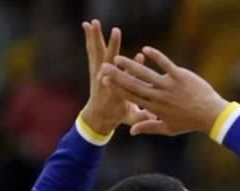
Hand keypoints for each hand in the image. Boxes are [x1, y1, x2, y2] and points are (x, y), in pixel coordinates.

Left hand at [79, 20, 153, 134]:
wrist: (97, 116)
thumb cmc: (118, 115)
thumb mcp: (131, 117)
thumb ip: (141, 117)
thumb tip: (151, 116)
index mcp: (117, 92)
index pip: (127, 76)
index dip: (134, 66)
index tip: (140, 55)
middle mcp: (106, 81)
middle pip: (110, 61)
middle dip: (113, 46)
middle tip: (116, 32)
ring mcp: (98, 73)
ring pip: (98, 52)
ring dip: (96, 37)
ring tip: (94, 23)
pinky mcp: (95, 68)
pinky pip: (92, 51)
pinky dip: (90, 38)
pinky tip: (88, 25)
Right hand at [101, 47, 228, 136]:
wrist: (211, 116)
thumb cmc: (189, 122)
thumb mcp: (168, 128)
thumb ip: (148, 127)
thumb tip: (131, 131)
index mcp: (155, 108)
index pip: (132, 97)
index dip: (117, 89)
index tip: (104, 81)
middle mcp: (160, 97)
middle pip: (134, 85)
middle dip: (118, 76)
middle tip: (104, 67)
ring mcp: (170, 86)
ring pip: (146, 74)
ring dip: (131, 65)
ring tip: (118, 57)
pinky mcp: (180, 77)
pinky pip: (166, 64)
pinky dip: (156, 57)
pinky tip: (146, 49)